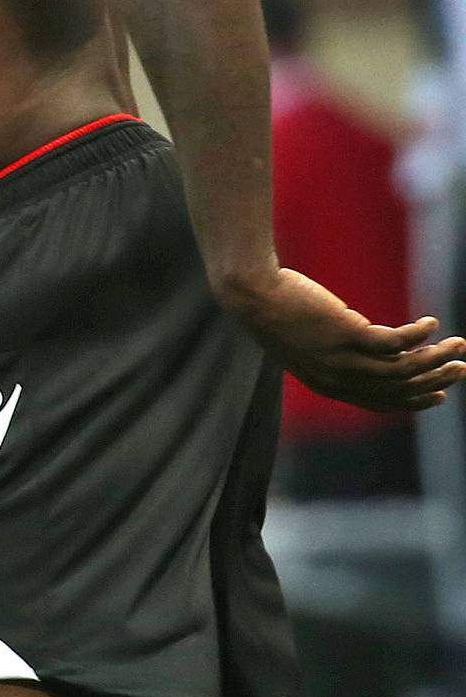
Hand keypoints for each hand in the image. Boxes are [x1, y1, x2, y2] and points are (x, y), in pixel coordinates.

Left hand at [222, 266, 465, 412]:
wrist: (252, 294)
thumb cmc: (276, 313)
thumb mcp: (307, 343)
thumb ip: (335, 353)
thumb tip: (366, 344)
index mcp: (328, 385)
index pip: (379, 402)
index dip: (412, 401)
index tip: (439, 394)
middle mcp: (337, 378)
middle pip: (398, 389)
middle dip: (434, 380)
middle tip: (460, 368)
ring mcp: (342, 358)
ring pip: (403, 369)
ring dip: (436, 358)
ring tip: (458, 345)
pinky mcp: (347, 333)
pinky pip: (396, 341)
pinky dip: (418, 334)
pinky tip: (431, 322)